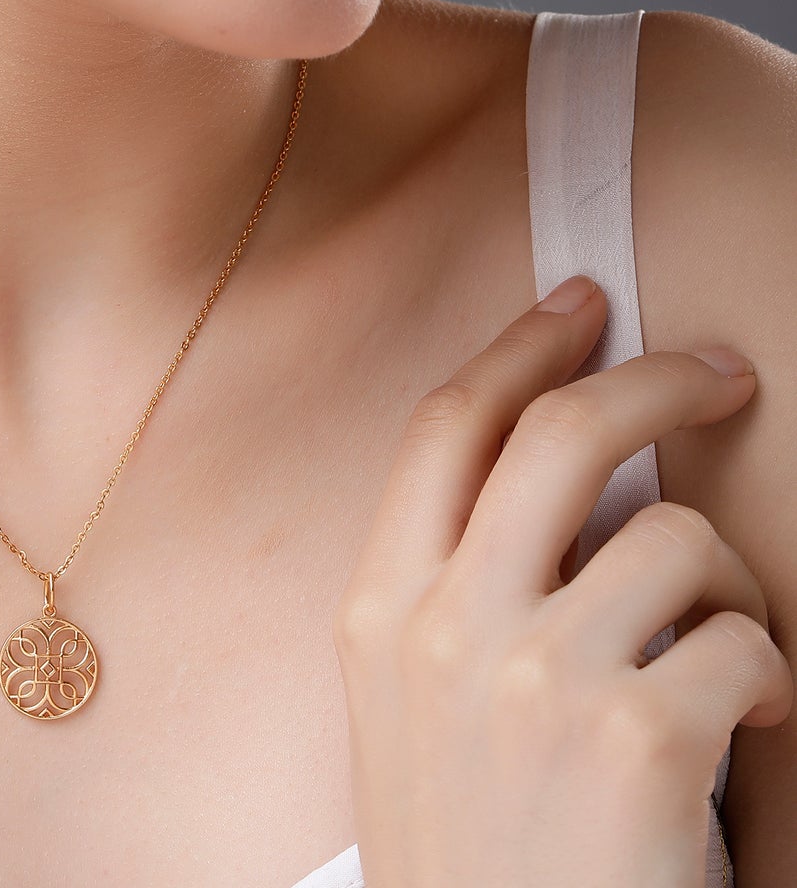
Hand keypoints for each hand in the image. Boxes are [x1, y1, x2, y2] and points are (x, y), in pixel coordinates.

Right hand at [333, 275, 792, 886]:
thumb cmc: (479, 869)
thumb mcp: (412, 719)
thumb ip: (457, 596)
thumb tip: (572, 485)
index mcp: (378, 612)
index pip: (448, 426)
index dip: (520, 345)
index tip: (579, 304)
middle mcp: (445, 627)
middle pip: (560, 432)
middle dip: (654, 376)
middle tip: (719, 373)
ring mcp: (536, 678)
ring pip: (676, 537)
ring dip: (729, 582)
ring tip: (730, 657)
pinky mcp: (637, 739)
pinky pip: (743, 641)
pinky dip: (769, 676)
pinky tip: (753, 729)